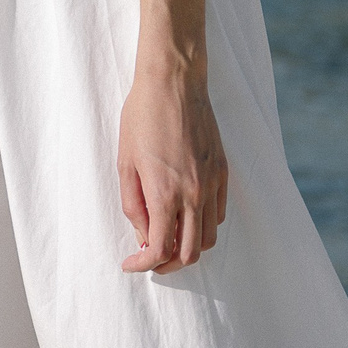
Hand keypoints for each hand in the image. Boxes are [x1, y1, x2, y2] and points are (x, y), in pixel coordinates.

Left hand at [117, 61, 227, 273]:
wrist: (174, 82)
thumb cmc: (142, 117)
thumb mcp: (125, 163)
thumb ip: (133, 205)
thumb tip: (143, 236)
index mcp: (165, 193)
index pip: (160, 250)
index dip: (143, 265)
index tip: (131, 263)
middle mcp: (194, 194)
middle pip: (188, 254)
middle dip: (166, 265)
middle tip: (149, 259)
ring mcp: (212, 184)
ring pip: (208, 238)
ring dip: (187, 248)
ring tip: (167, 240)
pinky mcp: (222, 172)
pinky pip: (218, 214)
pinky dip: (202, 226)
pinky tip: (185, 216)